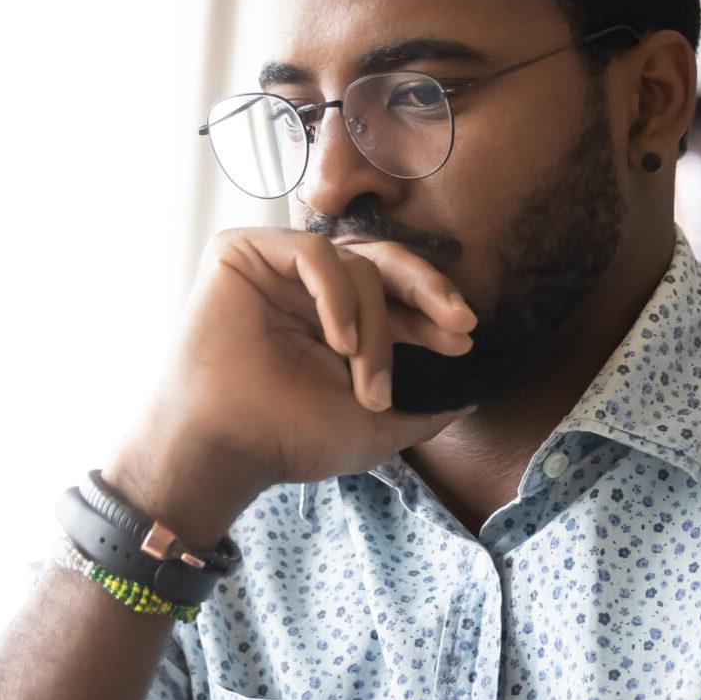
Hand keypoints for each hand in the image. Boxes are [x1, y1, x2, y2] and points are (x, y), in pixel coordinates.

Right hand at [106, 229, 478, 543]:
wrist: (226, 448)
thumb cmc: (288, 439)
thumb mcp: (377, 428)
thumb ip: (427, 411)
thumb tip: (474, 397)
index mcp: (335, 320)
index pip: (396, 297)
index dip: (433, 312)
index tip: (464, 339)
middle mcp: (307, 289)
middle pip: (383, 263)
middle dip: (429, 290)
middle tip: (458, 321)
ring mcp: (276, 268)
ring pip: (356, 265)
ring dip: (374, 328)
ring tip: (365, 381)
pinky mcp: (242, 253)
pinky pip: (314, 251)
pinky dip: (337, 295)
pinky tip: (338, 341)